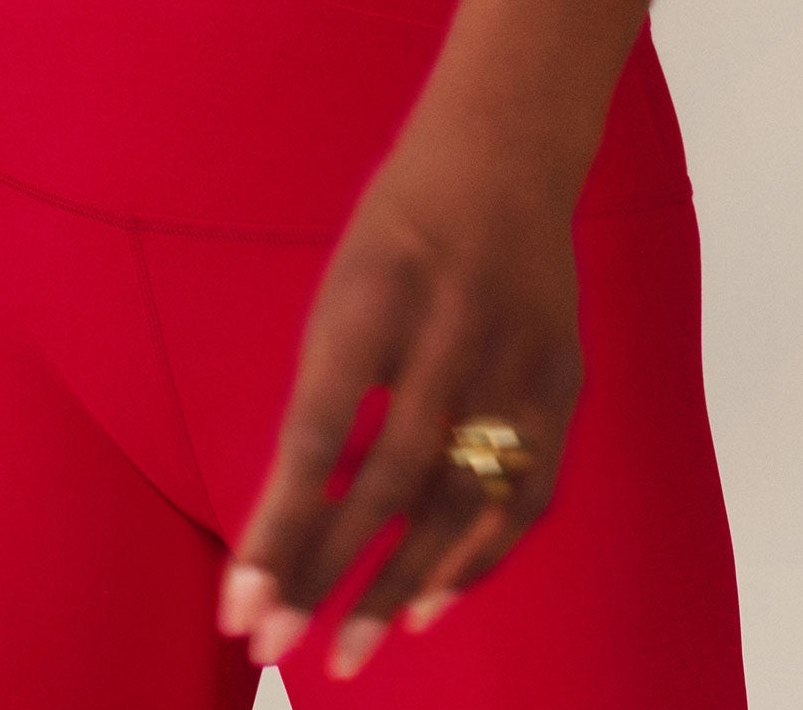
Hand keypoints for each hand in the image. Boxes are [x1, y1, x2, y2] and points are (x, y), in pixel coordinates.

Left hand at [217, 101, 584, 681]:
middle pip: (388, 481)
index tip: (238, 607)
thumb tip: (297, 520)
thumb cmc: (400, 227)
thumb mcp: (342, 286)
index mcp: (375, 297)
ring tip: (348, 650)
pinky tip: (432, 599)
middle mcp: (451, 330)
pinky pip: (525, 489)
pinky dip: (480, 555)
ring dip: (400, 587)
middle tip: (278, 647)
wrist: (506, 150)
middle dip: (328, 576)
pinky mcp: (564, 376)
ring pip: (461, 500)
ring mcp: (518, 357)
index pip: (318, 435)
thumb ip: (328, 393)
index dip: (278, 528)